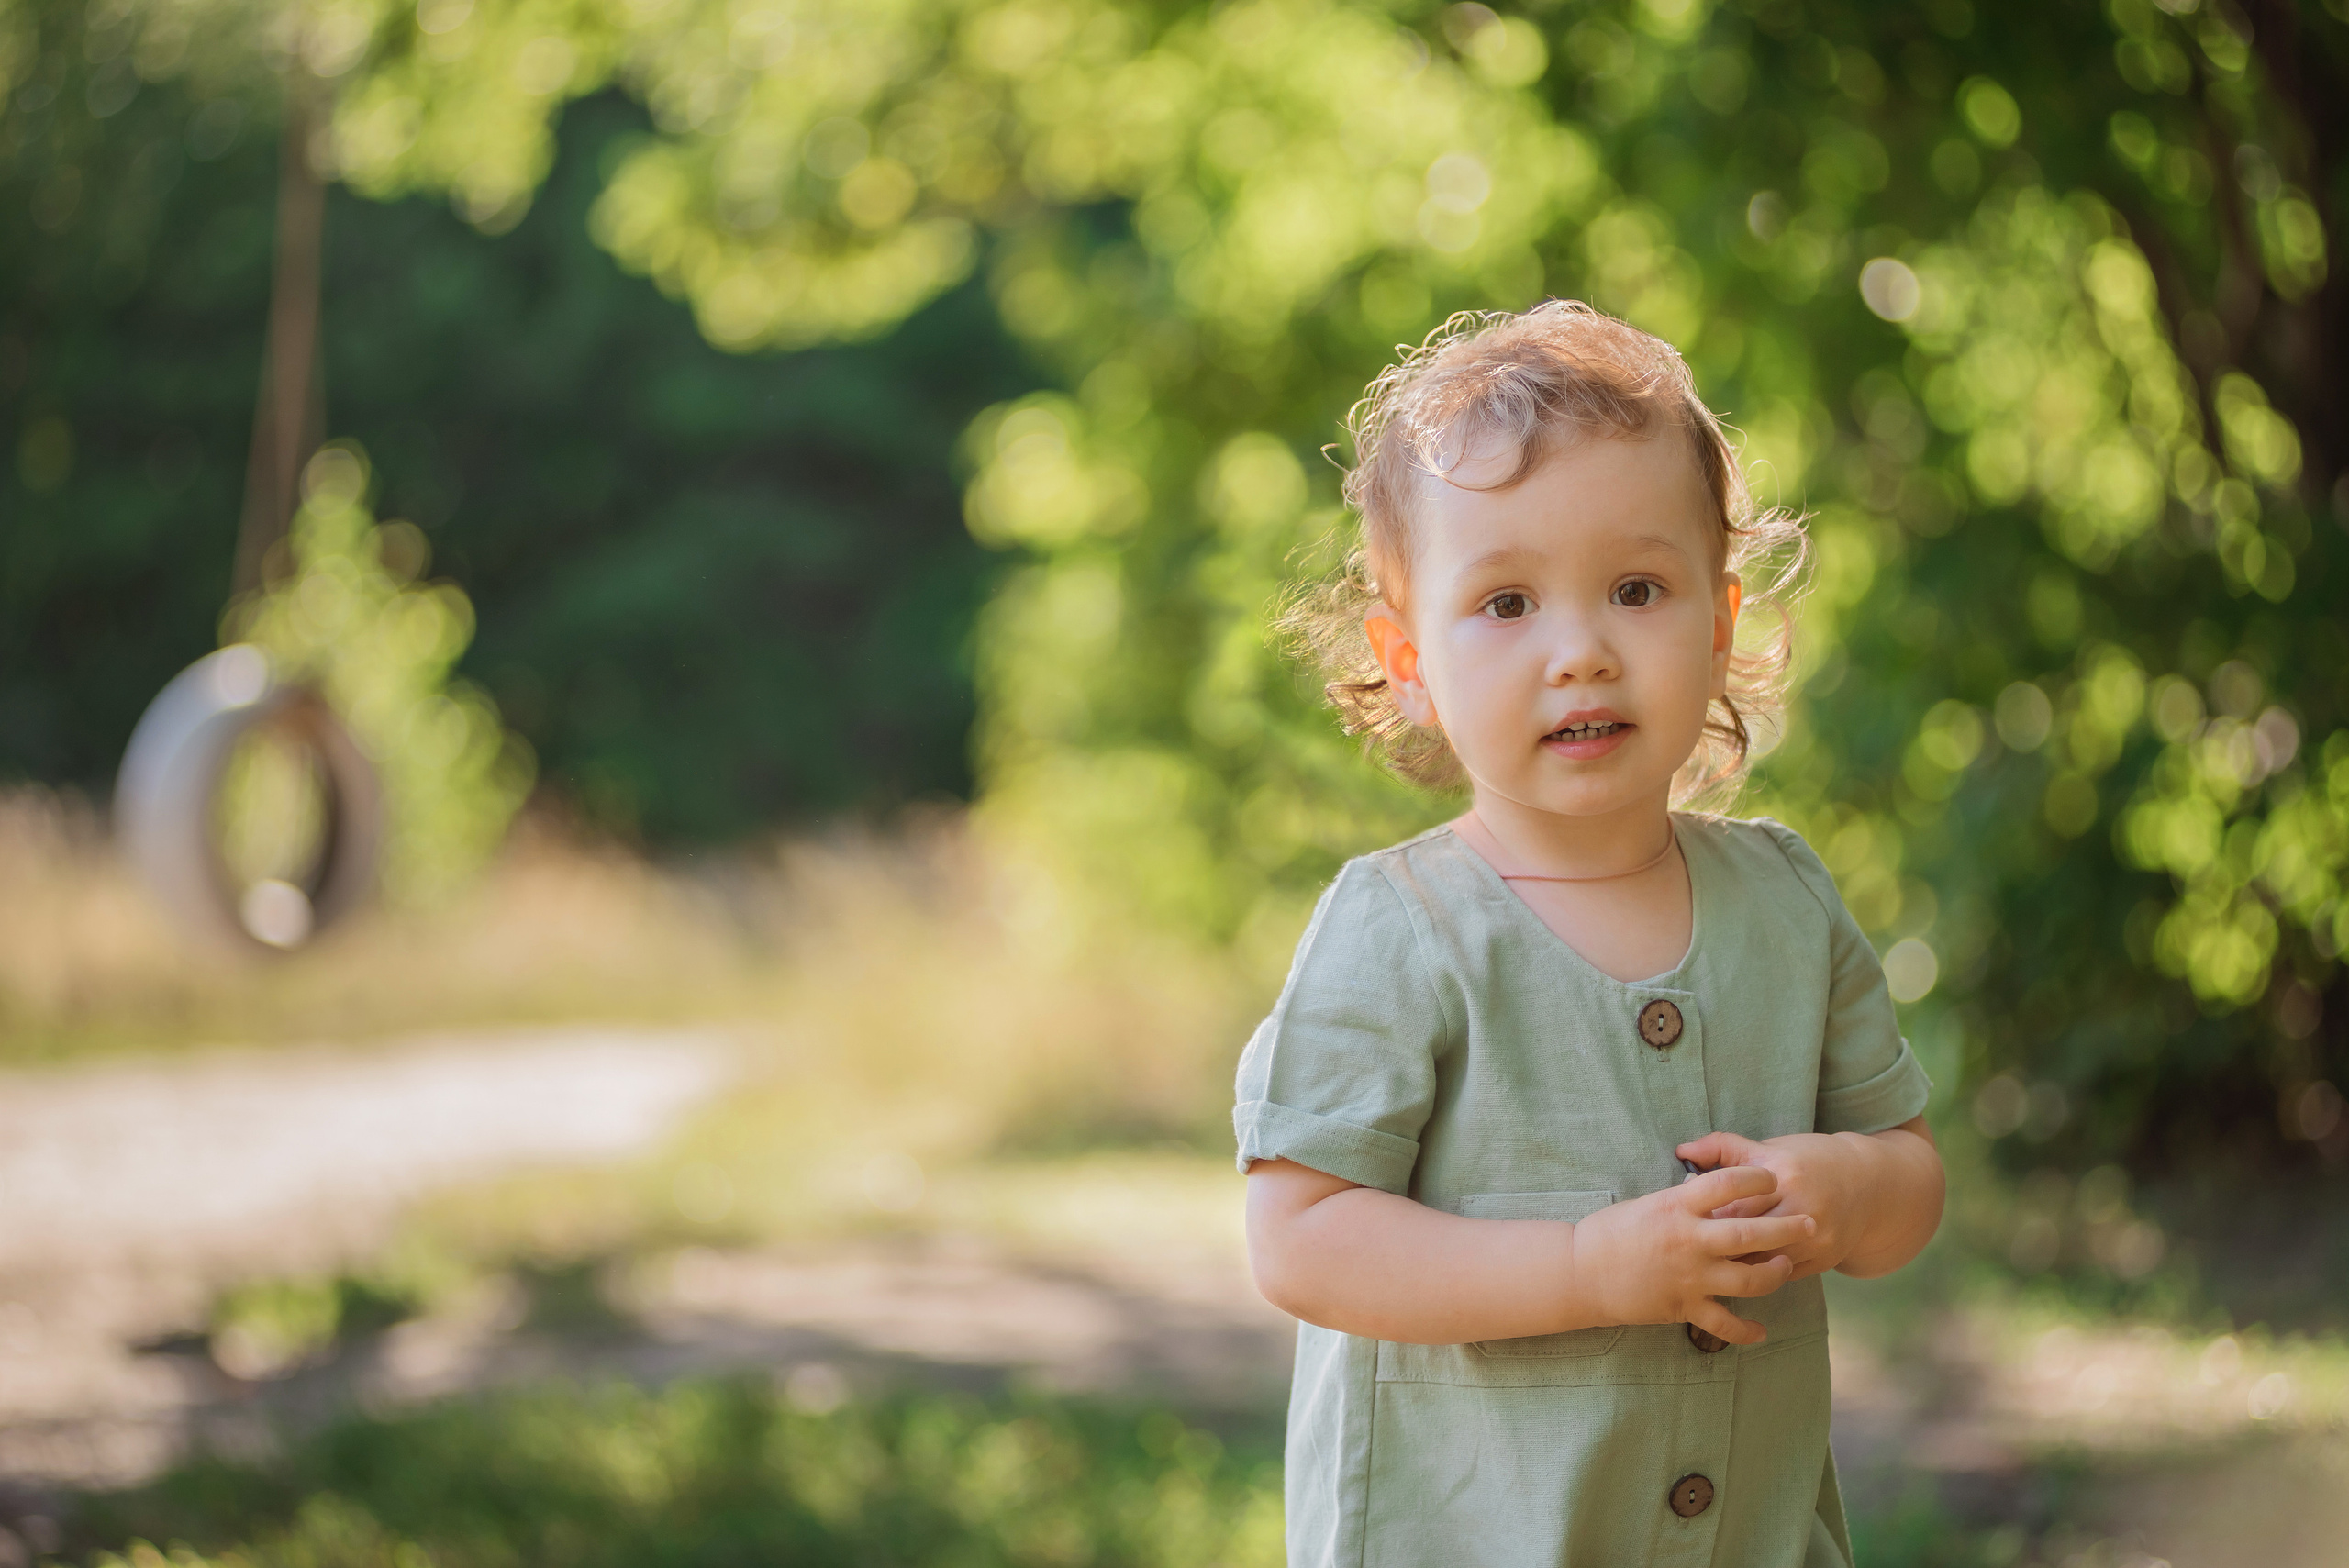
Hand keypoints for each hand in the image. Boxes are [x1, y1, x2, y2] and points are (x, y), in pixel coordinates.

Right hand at [1569, 1167, 1815, 1345]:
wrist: (1579, 1273)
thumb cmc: (1609, 1232)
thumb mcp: (1648, 1203)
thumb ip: (1684, 1201)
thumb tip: (1715, 1193)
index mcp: (1677, 1207)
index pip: (1728, 1184)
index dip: (1756, 1178)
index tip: (1772, 1178)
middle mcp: (1689, 1241)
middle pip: (1752, 1233)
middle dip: (1787, 1228)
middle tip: (1810, 1223)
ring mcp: (1689, 1277)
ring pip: (1749, 1281)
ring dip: (1775, 1275)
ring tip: (1786, 1267)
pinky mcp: (1683, 1307)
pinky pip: (1725, 1324)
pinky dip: (1747, 1331)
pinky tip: (1762, 1331)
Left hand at [1673, 1131, 1870, 1278]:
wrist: (1867, 1183)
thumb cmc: (1807, 1160)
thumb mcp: (1768, 1148)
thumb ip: (1723, 1147)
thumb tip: (1681, 1151)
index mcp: (1783, 1174)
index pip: (1733, 1203)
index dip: (1704, 1217)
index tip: (1681, 1225)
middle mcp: (1803, 1206)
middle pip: (1746, 1236)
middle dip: (1714, 1247)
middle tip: (1687, 1254)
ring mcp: (1818, 1236)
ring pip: (1764, 1263)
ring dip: (1734, 1268)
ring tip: (1707, 1268)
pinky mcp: (1826, 1258)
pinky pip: (1783, 1276)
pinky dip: (1759, 1277)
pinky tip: (1737, 1277)